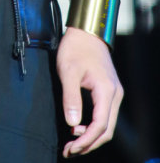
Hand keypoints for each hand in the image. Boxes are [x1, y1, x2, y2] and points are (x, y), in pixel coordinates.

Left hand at [56, 26, 122, 156]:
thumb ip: (71, 97)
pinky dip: (93, 126)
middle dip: (88, 144)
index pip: (100, 126)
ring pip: (106, 124)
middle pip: (106, 130)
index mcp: (106, 91)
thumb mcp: (68, 71)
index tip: (71, 148)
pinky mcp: (108, 91)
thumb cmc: (76, 47)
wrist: (87, 31)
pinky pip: (104, 115)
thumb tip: (72, 123)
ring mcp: (113, 93)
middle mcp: (114, 95)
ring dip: (91, 137)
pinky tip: (78, 128)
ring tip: (72, 143)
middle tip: (69, 151)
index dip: (86, 141)